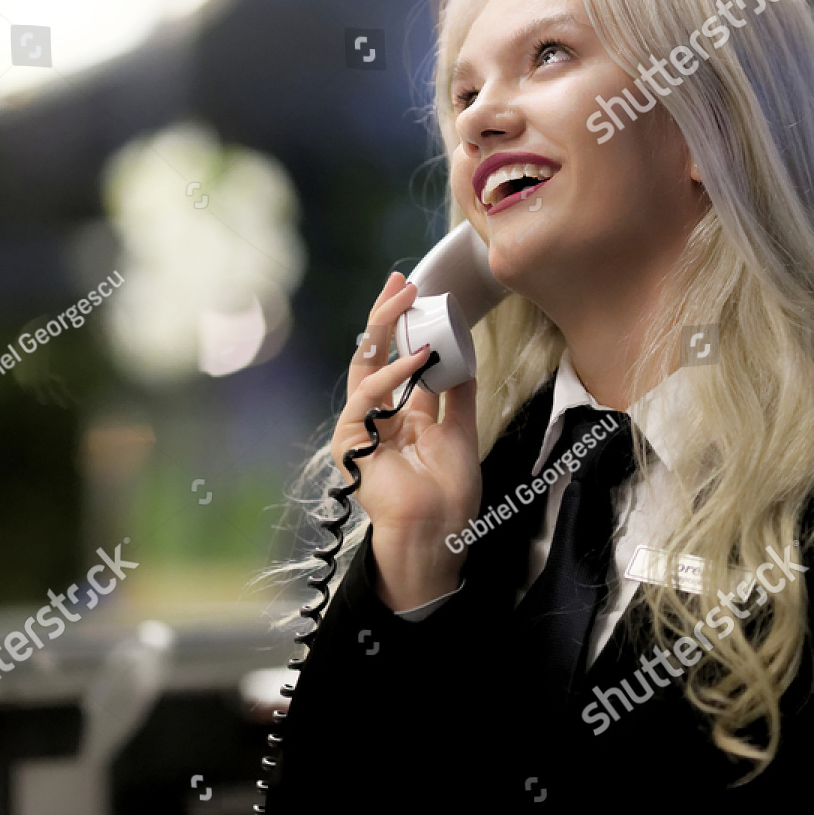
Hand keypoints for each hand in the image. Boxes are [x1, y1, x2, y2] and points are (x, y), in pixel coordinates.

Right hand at [331, 272, 480, 609]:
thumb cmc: (448, 494)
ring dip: (386, 330)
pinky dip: (392, 375)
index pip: (398, 360)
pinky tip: (417, 358)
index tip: (417, 294)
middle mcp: (379, 418)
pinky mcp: (351, 441)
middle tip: (400, 282)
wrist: (436, 532)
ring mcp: (362, 428)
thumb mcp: (461, 429)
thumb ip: (458, 391)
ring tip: (409, 302)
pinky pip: (366, 397)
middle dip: (385, 316)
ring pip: (364, 366)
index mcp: (403, 416)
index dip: (405, 328)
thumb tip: (462, 350)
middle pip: (375, 355)